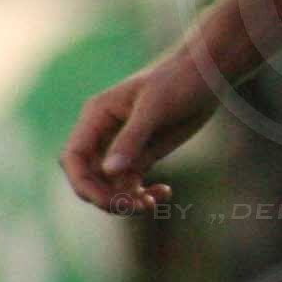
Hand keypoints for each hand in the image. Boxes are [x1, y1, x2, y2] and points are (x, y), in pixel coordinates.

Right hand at [59, 52, 222, 214]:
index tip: (107, 199)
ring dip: (127, 199)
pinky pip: (131, 183)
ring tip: (153, 203)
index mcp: (96, 117)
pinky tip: (164, 192)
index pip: (73, 158)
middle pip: (89, 177)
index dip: (82, 183)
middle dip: (107, 196)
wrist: (208, 75)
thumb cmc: (179, 80)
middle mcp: (103, 134)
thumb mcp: (155, 108)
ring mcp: (122, 146)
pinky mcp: (142, 154)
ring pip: (110, 184)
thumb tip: (108, 172)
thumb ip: (131, 139)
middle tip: (137, 206)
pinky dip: (142, 193)